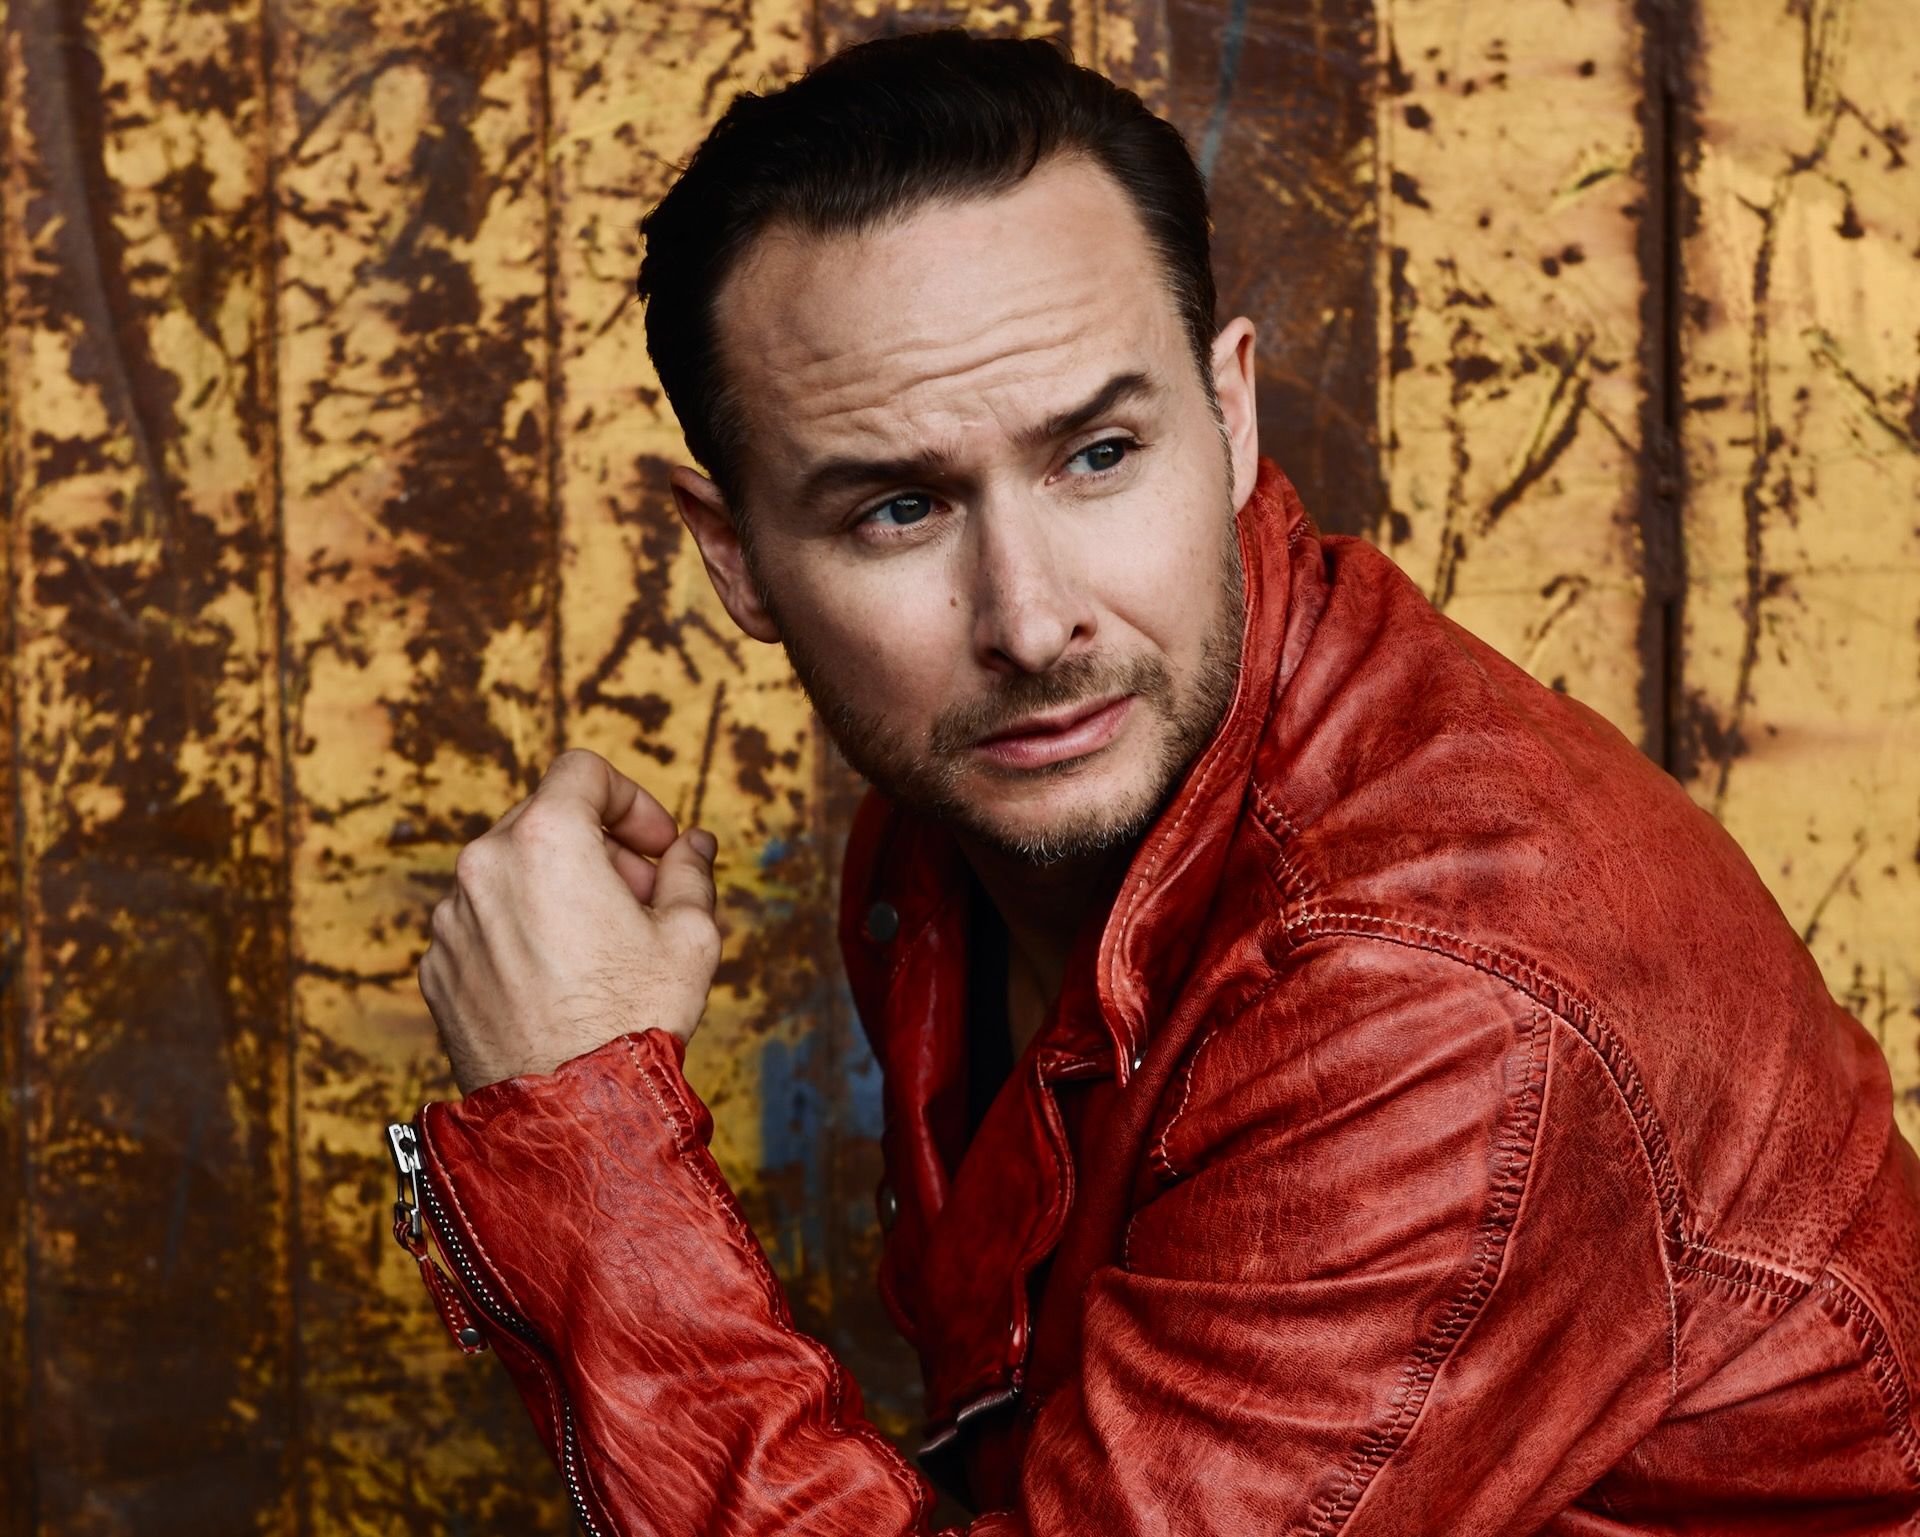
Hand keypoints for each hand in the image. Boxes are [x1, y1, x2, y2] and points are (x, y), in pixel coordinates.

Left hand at [417, 749, 720, 1094]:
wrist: (570, 1115)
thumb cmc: (634, 1020)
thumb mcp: (691, 934)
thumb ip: (690, 871)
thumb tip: (693, 845)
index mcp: (545, 839)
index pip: (583, 771)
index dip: (632, 800)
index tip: (656, 846)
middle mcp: (482, 867)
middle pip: (543, 820)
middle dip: (599, 847)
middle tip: (641, 899)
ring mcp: (451, 920)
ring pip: (509, 875)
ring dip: (556, 890)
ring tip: (600, 946)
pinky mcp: (436, 967)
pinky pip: (482, 926)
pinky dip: (519, 933)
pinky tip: (558, 980)